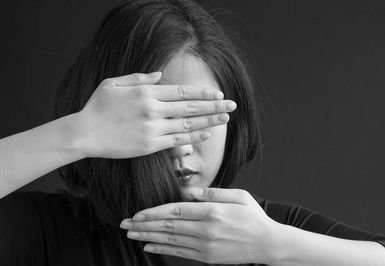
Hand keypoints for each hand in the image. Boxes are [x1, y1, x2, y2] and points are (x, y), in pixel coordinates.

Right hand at [75, 72, 236, 157]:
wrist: (84, 133)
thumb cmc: (98, 107)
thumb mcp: (114, 83)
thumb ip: (138, 78)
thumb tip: (159, 75)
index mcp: (146, 92)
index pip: (182, 91)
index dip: (202, 92)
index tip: (218, 93)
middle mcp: (153, 109)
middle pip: (190, 106)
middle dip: (214, 105)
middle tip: (232, 106)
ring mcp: (152, 128)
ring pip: (188, 124)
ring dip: (209, 121)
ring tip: (225, 119)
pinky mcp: (149, 145)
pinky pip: (177, 140)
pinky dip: (194, 137)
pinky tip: (207, 134)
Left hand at [120, 187, 282, 264]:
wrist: (268, 244)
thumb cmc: (253, 216)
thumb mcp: (238, 195)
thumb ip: (212, 192)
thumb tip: (189, 190)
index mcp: (212, 211)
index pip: (176, 211)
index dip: (153, 213)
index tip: (137, 213)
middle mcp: (206, 230)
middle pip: (168, 227)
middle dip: (144, 225)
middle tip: (124, 224)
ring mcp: (206, 246)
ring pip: (170, 240)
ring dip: (148, 237)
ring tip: (131, 234)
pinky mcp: (207, 257)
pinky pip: (180, 253)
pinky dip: (162, 249)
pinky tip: (149, 246)